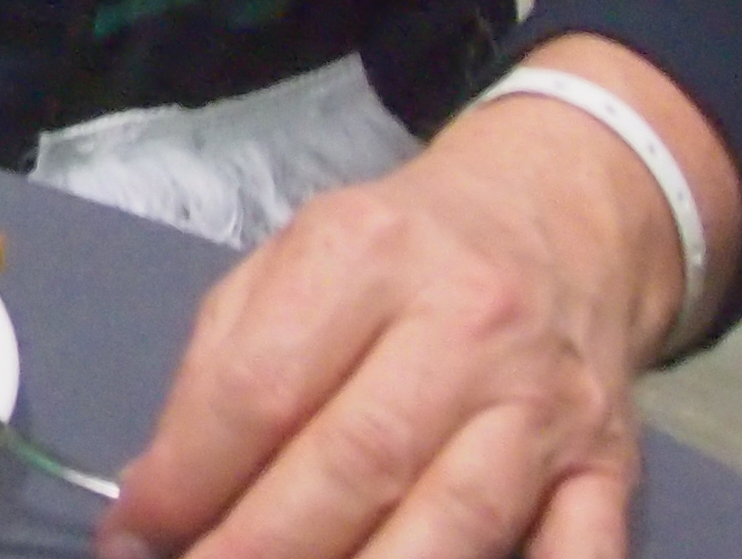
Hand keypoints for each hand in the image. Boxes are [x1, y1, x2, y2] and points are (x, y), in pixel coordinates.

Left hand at [108, 36, 737, 558]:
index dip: (190, 475)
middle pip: (356, 463)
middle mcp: (465, 326)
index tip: (132, 533)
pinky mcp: (610, 467)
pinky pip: (576, 555)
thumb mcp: (291, 260)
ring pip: (456, 523)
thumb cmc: (398, 252)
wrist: (557, 216)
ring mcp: (546, 404)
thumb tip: (163, 486)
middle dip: (263, 544)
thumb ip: (224, 363)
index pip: (261, 386)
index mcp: (364, 256)